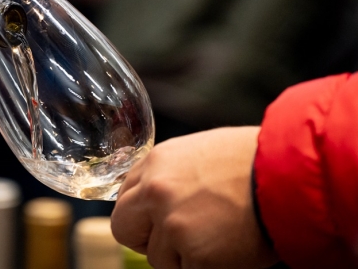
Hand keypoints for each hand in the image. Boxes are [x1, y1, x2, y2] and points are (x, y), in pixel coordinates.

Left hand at [111, 127, 278, 268]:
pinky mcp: (196, 253)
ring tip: (214, 237)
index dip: (140, 214)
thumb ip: (168, 174)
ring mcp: (173, 223)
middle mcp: (156, 191)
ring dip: (181, 256)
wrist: (288, 174)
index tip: (155, 220)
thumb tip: (152, 196)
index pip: (123, 198)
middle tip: (174, 239)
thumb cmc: (250, 161)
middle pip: (123, 228)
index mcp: (155, 163)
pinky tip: (224, 249)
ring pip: (156, 258)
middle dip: (144, 238)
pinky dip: (203, 268)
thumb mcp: (197, 152)